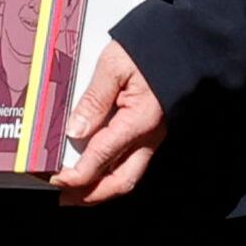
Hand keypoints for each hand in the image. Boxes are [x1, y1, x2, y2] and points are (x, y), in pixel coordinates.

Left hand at [54, 39, 165, 204]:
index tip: (55, 181)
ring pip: (129, 175)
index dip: (77, 173)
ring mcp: (153, 137)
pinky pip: (133, 162)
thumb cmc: (151, 50)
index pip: (102, 156)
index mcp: (139, 121)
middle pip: (121, 180)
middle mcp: (149, 136)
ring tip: (76, 194)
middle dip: (91, 194)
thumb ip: (94, 98)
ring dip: (102, 189)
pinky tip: (96, 172)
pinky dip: (113, 173)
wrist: (190, 45)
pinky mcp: (152, 132)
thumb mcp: (115, 66)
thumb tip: (75, 131)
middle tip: (64, 199)